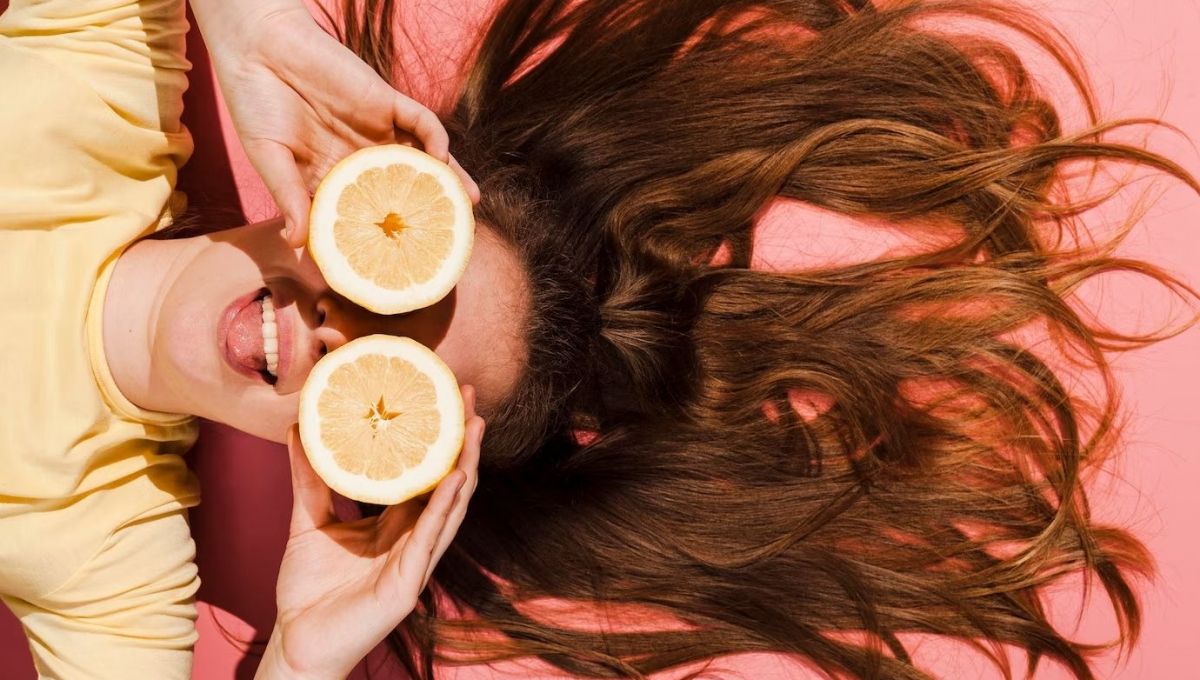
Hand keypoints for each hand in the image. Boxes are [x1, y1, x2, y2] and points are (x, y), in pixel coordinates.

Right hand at [191, 0, 479, 247]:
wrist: (259, 48)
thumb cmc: (256, 103)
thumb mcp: (269, 157)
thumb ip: (288, 198)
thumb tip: (298, 245)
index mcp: (332, 177)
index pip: (366, 213)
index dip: (383, 237)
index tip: (399, 265)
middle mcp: (361, 157)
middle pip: (403, 190)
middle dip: (427, 213)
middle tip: (451, 238)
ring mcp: (376, 130)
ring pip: (422, 158)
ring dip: (447, 179)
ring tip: (469, 204)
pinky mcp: (385, 101)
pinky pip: (420, 120)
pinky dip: (435, 137)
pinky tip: (441, 158)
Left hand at [258, 385, 483, 679]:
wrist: (296, 640)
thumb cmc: (308, 590)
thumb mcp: (308, 522)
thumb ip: (308, 480)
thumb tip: (299, 429)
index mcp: (396, 523)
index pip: (424, 473)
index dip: (437, 437)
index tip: (442, 396)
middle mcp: (414, 538)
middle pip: (448, 481)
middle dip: (463, 441)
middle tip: (468, 397)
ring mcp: (416, 561)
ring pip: (451, 507)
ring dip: (466, 466)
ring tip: (475, 428)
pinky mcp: (408, 584)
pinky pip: (430, 540)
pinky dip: (444, 508)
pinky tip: (455, 480)